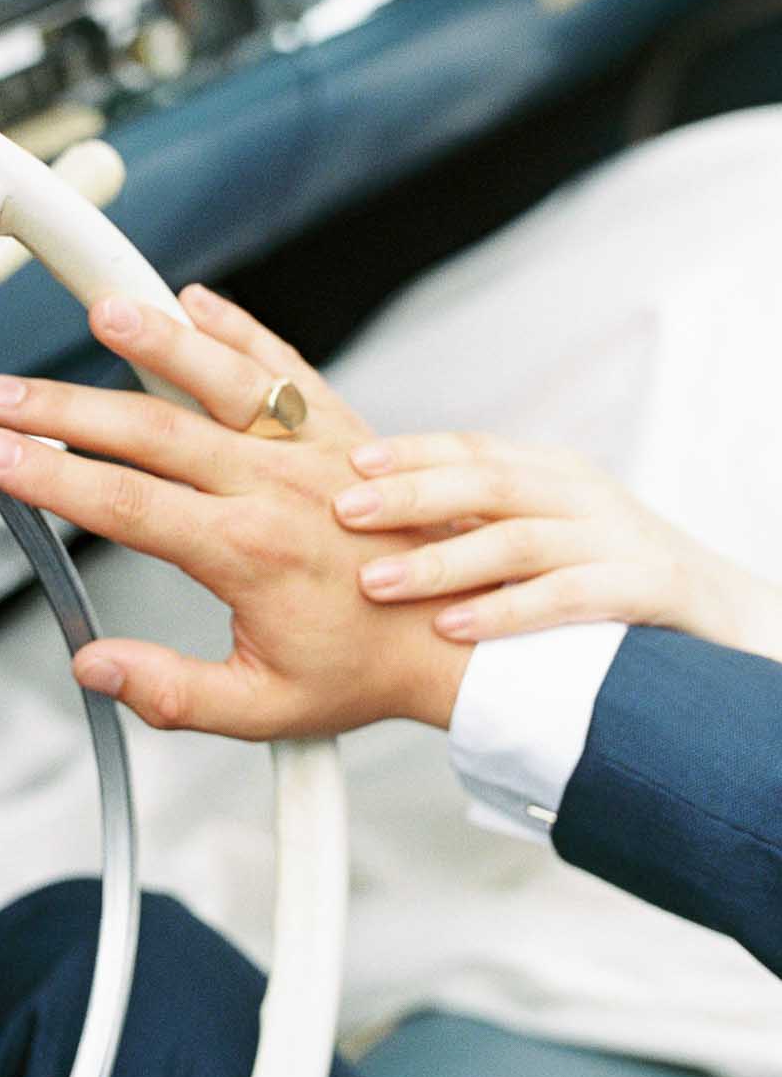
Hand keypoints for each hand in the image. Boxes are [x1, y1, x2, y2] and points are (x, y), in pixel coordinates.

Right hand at [0, 285, 471, 737]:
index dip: (51, 476)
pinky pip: (282, 365)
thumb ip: (170, 692)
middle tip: (0, 394)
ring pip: (221, 379)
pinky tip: (194, 302)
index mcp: (248, 553)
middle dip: (63, 408)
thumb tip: (93, 667)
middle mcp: (277, 488)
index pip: (126, 504)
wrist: (457, 637)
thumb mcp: (261, 710)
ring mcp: (310, 449)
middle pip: (150, 431)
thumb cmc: (363, 670)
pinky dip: (237, 329)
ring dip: (158, 340)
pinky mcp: (336, 428)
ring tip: (103, 309)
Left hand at [332, 430, 781, 657]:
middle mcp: (584, 497)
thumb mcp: (550, 539)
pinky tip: (456, 627)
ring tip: (377, 581)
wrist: (733, 626)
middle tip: (343, 510)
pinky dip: (508, 611)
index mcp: (555, 476)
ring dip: (442, 559)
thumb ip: (483, 526)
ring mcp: (619, 539)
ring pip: (519, 538)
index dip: (410, 453)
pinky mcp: (649, 589)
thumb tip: (384, 523)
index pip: (473, 450)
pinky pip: (570, 595)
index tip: (346, 462)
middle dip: (410, 494)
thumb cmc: (620, 587)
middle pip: (487, 482)